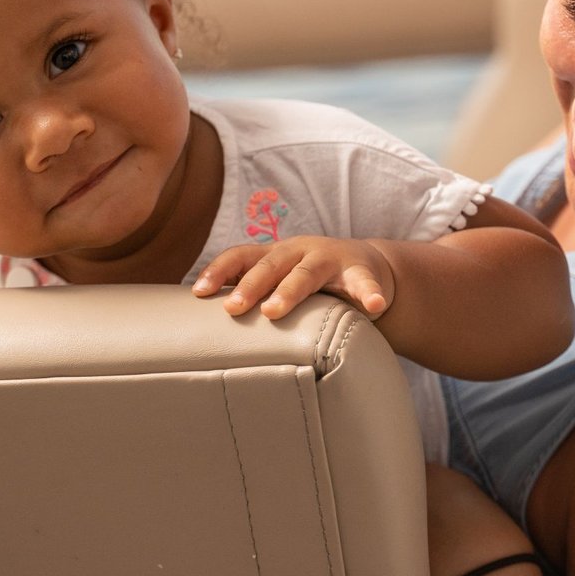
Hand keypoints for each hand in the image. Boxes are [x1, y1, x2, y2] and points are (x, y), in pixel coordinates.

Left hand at [192, 235, 395, 320]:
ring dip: (289, 291)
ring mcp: (332, 260)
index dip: (219, 271)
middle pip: (271, 266)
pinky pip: (366, 284)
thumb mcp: (281, 278)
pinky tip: (375, 305)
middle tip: (234, 309)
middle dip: (250, 286)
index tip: (199, 292)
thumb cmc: (310, 280)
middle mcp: (300, 252)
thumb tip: (201, 324)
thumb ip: (253, 292)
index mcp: (275, 254)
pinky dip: (371, 293)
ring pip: (307, 274)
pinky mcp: (363, 273)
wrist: (367, 266)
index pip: (241, 256)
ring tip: (274, 310)